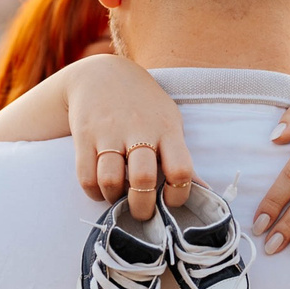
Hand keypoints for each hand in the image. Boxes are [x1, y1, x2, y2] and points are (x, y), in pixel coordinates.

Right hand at [63, 56, 194, 220]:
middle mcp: (139, 130)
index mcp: (166, 129)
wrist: (102, 75)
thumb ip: (180, 158)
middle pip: (143, 179)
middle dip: (143, 207)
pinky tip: (102, 189)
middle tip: (142, 213)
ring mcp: (109, 133)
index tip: (170, 201)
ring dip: (115, 199)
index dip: (178, 195)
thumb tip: (204, 192)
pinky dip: (94, 192)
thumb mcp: (169, 122)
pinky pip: (86, 177)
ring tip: (120, 198)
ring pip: (110, 180)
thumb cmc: (144, 106)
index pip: (181, 170)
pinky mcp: (84, 136)